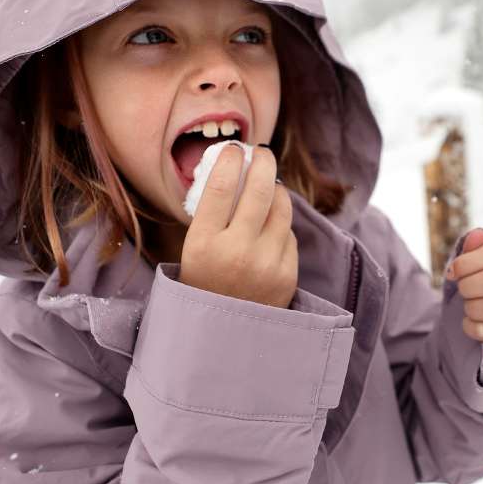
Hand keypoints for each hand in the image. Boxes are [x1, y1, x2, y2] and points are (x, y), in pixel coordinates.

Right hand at [179, 144, 297, 308]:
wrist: (223, 334)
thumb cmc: (204, 283)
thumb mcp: (193, 249)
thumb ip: (212, 214)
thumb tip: (234, 169)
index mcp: (204, 244)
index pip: (221, 187)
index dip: (231, 160)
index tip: (235, 148)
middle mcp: (237, 252)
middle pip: (259, 190)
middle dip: (263, 163)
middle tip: (262, 153)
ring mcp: (266, 265)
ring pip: (282, 208)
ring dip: (276, 191)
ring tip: (269, 186)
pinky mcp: (288, 275)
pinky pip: (289, 235)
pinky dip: (280, 226)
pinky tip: (269, 230)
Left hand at [445, 228, 482, 352]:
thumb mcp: (481, 260)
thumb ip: (476, 247)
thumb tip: (476, 236)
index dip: (467, 262)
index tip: (453, 271)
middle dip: (467, 287)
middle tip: (462, 290)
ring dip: (471, 308)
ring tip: (469, 306)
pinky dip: (472, 328)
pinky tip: (470, 322)